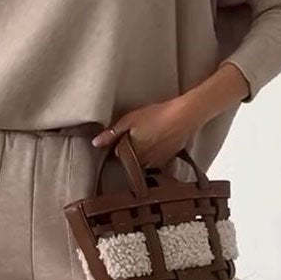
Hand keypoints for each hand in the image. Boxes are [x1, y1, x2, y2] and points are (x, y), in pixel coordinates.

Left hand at [90, 94, 205, 168]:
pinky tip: (160, 142)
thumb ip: (111, 134)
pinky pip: (156, 162)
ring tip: (150, 137)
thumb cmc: (157, 115)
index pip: (117, 154)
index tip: (124, 135)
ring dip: (144, 153)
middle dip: (131, 150)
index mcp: (130, 153)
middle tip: (139, 133)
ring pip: (143, 162)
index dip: (119, 143)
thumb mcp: (129, 120)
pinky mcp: (168, 161)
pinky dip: (156, 154)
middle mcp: (142, 162)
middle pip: (130, 160)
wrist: (184, 116)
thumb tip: (95, 143)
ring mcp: (156, 163)